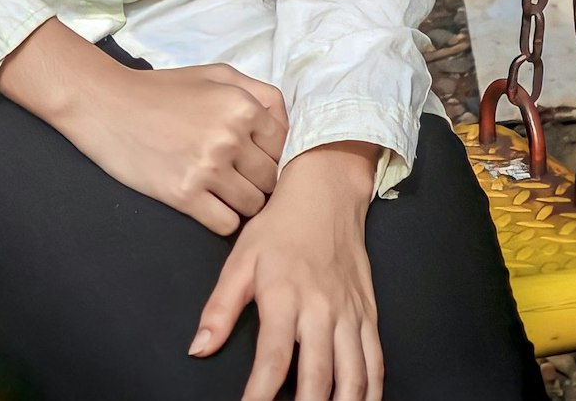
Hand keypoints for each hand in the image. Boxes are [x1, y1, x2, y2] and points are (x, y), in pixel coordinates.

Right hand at [0, 18, 288, 232]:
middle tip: (236, 175)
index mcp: (241, 104)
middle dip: (258, 180)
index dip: (271, 153)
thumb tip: (288, 124)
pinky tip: (207, 203)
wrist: (108, 106)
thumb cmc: (163, 90)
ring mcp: (208, 168)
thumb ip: (257, 93)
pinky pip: (227, 224)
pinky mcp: (185, 195)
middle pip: (271, 178)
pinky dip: (222, 218)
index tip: (253, 156)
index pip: (284, 145)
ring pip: (253, 205)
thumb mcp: (215, 75)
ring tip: (222, 190)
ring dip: (242, 202)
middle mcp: (230, 136)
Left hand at [189, 145, 383, 400]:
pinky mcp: (367, 314)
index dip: (261, 395)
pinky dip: (372, 390)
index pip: (274, 359)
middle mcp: (320, 309)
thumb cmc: (280, 227)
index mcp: (285, 296)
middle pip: (319, 377)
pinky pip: (376, 361)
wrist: (326, 194)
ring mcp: (349, 313)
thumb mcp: (241, 259)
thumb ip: (220, 308)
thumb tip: (199, 348)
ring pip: (354, 376)